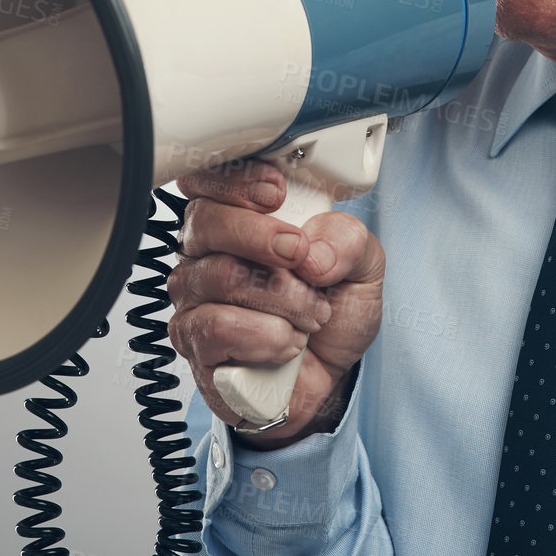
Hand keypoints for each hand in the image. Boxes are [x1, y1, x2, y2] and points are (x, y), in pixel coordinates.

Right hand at [167, 158, 385, 449]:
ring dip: (282, 297)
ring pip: (221, 276)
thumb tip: (314, 250)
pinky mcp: (193, 342)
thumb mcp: (362, 265)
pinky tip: (287, 343)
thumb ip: (348, 239)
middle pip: (208, 221)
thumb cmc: (330, 312)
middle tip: (303, 258)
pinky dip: (265, 336)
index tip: (275, 192)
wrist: (327, 377)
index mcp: (238, 217)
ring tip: (311, 314)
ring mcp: (194, 297)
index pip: (208, 178)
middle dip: (264, 238)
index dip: (235, 178)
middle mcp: (206, 252)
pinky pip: (217, 327)